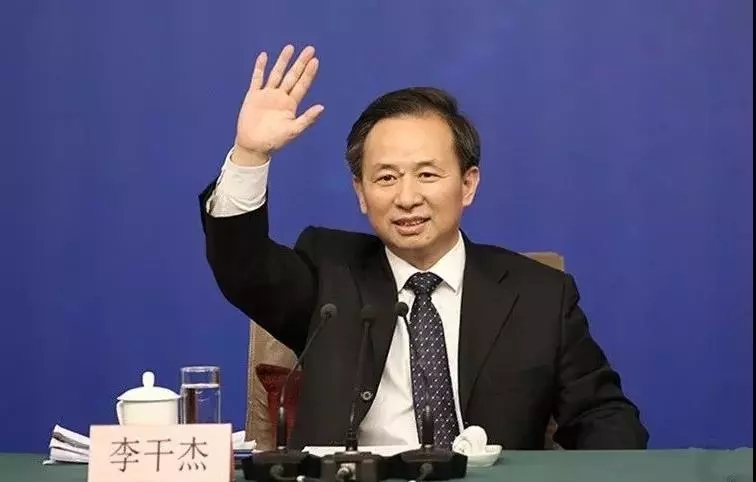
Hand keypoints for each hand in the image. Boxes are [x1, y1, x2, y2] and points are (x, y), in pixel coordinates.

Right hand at [233, 44, 323, 165]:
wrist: (254, 146)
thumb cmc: (275, 141)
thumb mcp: (294, 130)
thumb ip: (307, 118)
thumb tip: (322, 107)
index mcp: (291, 105)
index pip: (302, 85)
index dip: (308, 73)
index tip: (315, 61)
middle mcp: (280, 97)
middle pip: (292, 76)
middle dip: (300, 63)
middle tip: (310, 49)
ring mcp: (267, 95)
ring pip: (276, 74)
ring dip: (283, 61)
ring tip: (290, 48)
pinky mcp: (253, 96)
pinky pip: (257, 79)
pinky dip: (260, 68)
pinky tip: (264, 56)